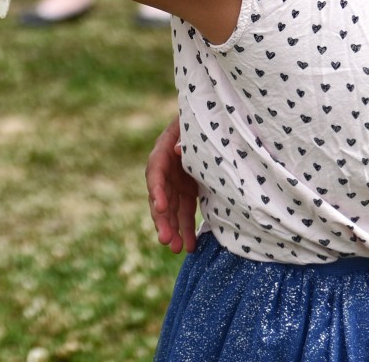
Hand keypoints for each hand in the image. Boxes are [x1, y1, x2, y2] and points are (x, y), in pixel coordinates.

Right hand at [145, 115, 197, 253]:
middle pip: (159, 196)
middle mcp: (165, 169)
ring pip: (170, 210)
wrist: (213, 121)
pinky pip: (184, 213)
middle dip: (162, 219)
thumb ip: (184, 138)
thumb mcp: (193, 126)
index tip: (162, 208)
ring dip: (172, 229)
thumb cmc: (202, 121)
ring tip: (175, 249)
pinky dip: (186, 229)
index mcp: (163, 150)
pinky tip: (189, 246)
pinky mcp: (186, 191)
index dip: (157, 190)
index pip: (155, 172)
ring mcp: (176, 182)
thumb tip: (176, 150)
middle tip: (165, 239)